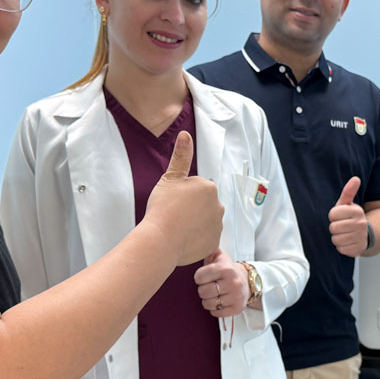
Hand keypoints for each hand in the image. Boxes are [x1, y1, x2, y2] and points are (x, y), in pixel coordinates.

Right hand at [143, 131, 223, 265]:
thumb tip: (185, 134)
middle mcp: (218, 206)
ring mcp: (218, 226)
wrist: (161, 240)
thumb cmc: (163, 208)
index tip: (172, 201)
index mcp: (209, 187)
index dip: (181, 194)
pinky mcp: (214, 243)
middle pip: (203, 204)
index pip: (196, 188)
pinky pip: (206, 238)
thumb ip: (181, 156)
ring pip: (205, 221)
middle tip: (174, 215)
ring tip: (177, 228)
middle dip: (191, 208)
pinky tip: (183, 239)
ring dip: (194, 223)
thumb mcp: (170, 178)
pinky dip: (196, 239)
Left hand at [194, 248, 248, 317]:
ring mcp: (236, 297)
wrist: (247, 281)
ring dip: (208, 300)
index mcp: (226, 269)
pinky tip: (219, 301)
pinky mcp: (237, 308)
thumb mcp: (220, 257)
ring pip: (208, 304)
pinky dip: (214, 309)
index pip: (199, 277)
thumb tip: (200, 243)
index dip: (198, 277)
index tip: (203, 276)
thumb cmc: (228, 270)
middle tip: (209, 286)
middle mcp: (232, 283)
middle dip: (203, 289)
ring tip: (214, 294)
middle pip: (203, 292)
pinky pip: (216, 313)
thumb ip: (209, 249)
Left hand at [328, 176, 368, 256]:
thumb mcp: (348, 204)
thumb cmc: (351, 217)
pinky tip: (347, 242)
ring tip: (344, 234)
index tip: (339, 216)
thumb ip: (349, 191)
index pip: (332, 214)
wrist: (365, 234)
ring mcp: (360, 238)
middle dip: (334, 227)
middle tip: (341, 226)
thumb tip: (355, 178)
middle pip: (333, 228)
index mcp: (357, 211)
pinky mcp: (358, 249)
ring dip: (337, 237)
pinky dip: (342, 247)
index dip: (333, 215)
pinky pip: (341, 249)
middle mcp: (360, 224)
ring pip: (336, 239)